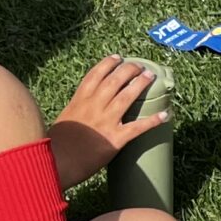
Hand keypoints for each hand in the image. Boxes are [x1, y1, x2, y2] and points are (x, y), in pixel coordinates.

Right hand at [48, 56, 163, 188]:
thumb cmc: (56, 145)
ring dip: (140, 85)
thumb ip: (76, 111)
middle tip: (140, 66)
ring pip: (127, 97)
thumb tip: (83, 109)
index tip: (118, 57)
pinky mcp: (115, 139)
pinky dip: (152, 120)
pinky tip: (164, 115)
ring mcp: (105, 122)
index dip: (108, 64)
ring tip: (150, 76)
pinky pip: (137, 127)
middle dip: (128, 70)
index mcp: (79, 101)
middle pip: (114, 81)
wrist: (56, 163)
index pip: (95, 75)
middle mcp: (93, 107)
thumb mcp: (64, 120)